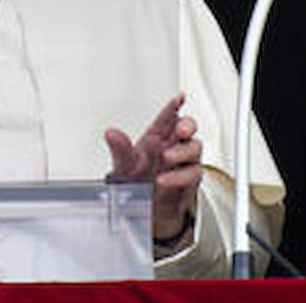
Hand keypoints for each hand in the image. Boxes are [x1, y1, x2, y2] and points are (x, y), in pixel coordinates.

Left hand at [104, 93, 202, 242]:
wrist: (146, 209)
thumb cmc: (138, 181)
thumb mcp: (124, 165)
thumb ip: (120, 149)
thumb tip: (111, 133)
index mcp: (157, 136)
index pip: (168, 116)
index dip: (174, 105)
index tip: (180, 97)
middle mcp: (173, 145)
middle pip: (188, 127)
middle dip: (187, 125)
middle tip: (181, 130)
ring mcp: (184, 161)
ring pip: (195, 148)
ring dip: (182, 151)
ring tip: (166, 157)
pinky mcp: (189, 179)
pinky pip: (192, 173)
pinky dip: (179, 176)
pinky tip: (165, 179)